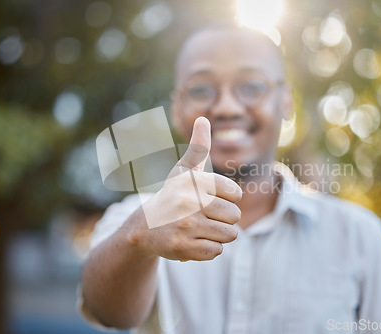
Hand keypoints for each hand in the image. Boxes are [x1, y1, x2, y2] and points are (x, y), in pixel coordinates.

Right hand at [127, 117, 242, 260]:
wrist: (144, 227)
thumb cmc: (172, 196)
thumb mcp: (184, 171)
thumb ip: (198, 147)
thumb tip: (203, 119)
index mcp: (194, 180)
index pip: (236, 194)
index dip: (227, 199)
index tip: (208, 198)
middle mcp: (189, 201)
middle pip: (235, 216)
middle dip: (224, 219)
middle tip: (203, 216)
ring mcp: (185, 226)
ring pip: (229, 235)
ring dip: (218, 235)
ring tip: (199, 229)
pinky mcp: (182, 248)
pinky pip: (216, 251)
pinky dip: (209, 249)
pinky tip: (193, 241)